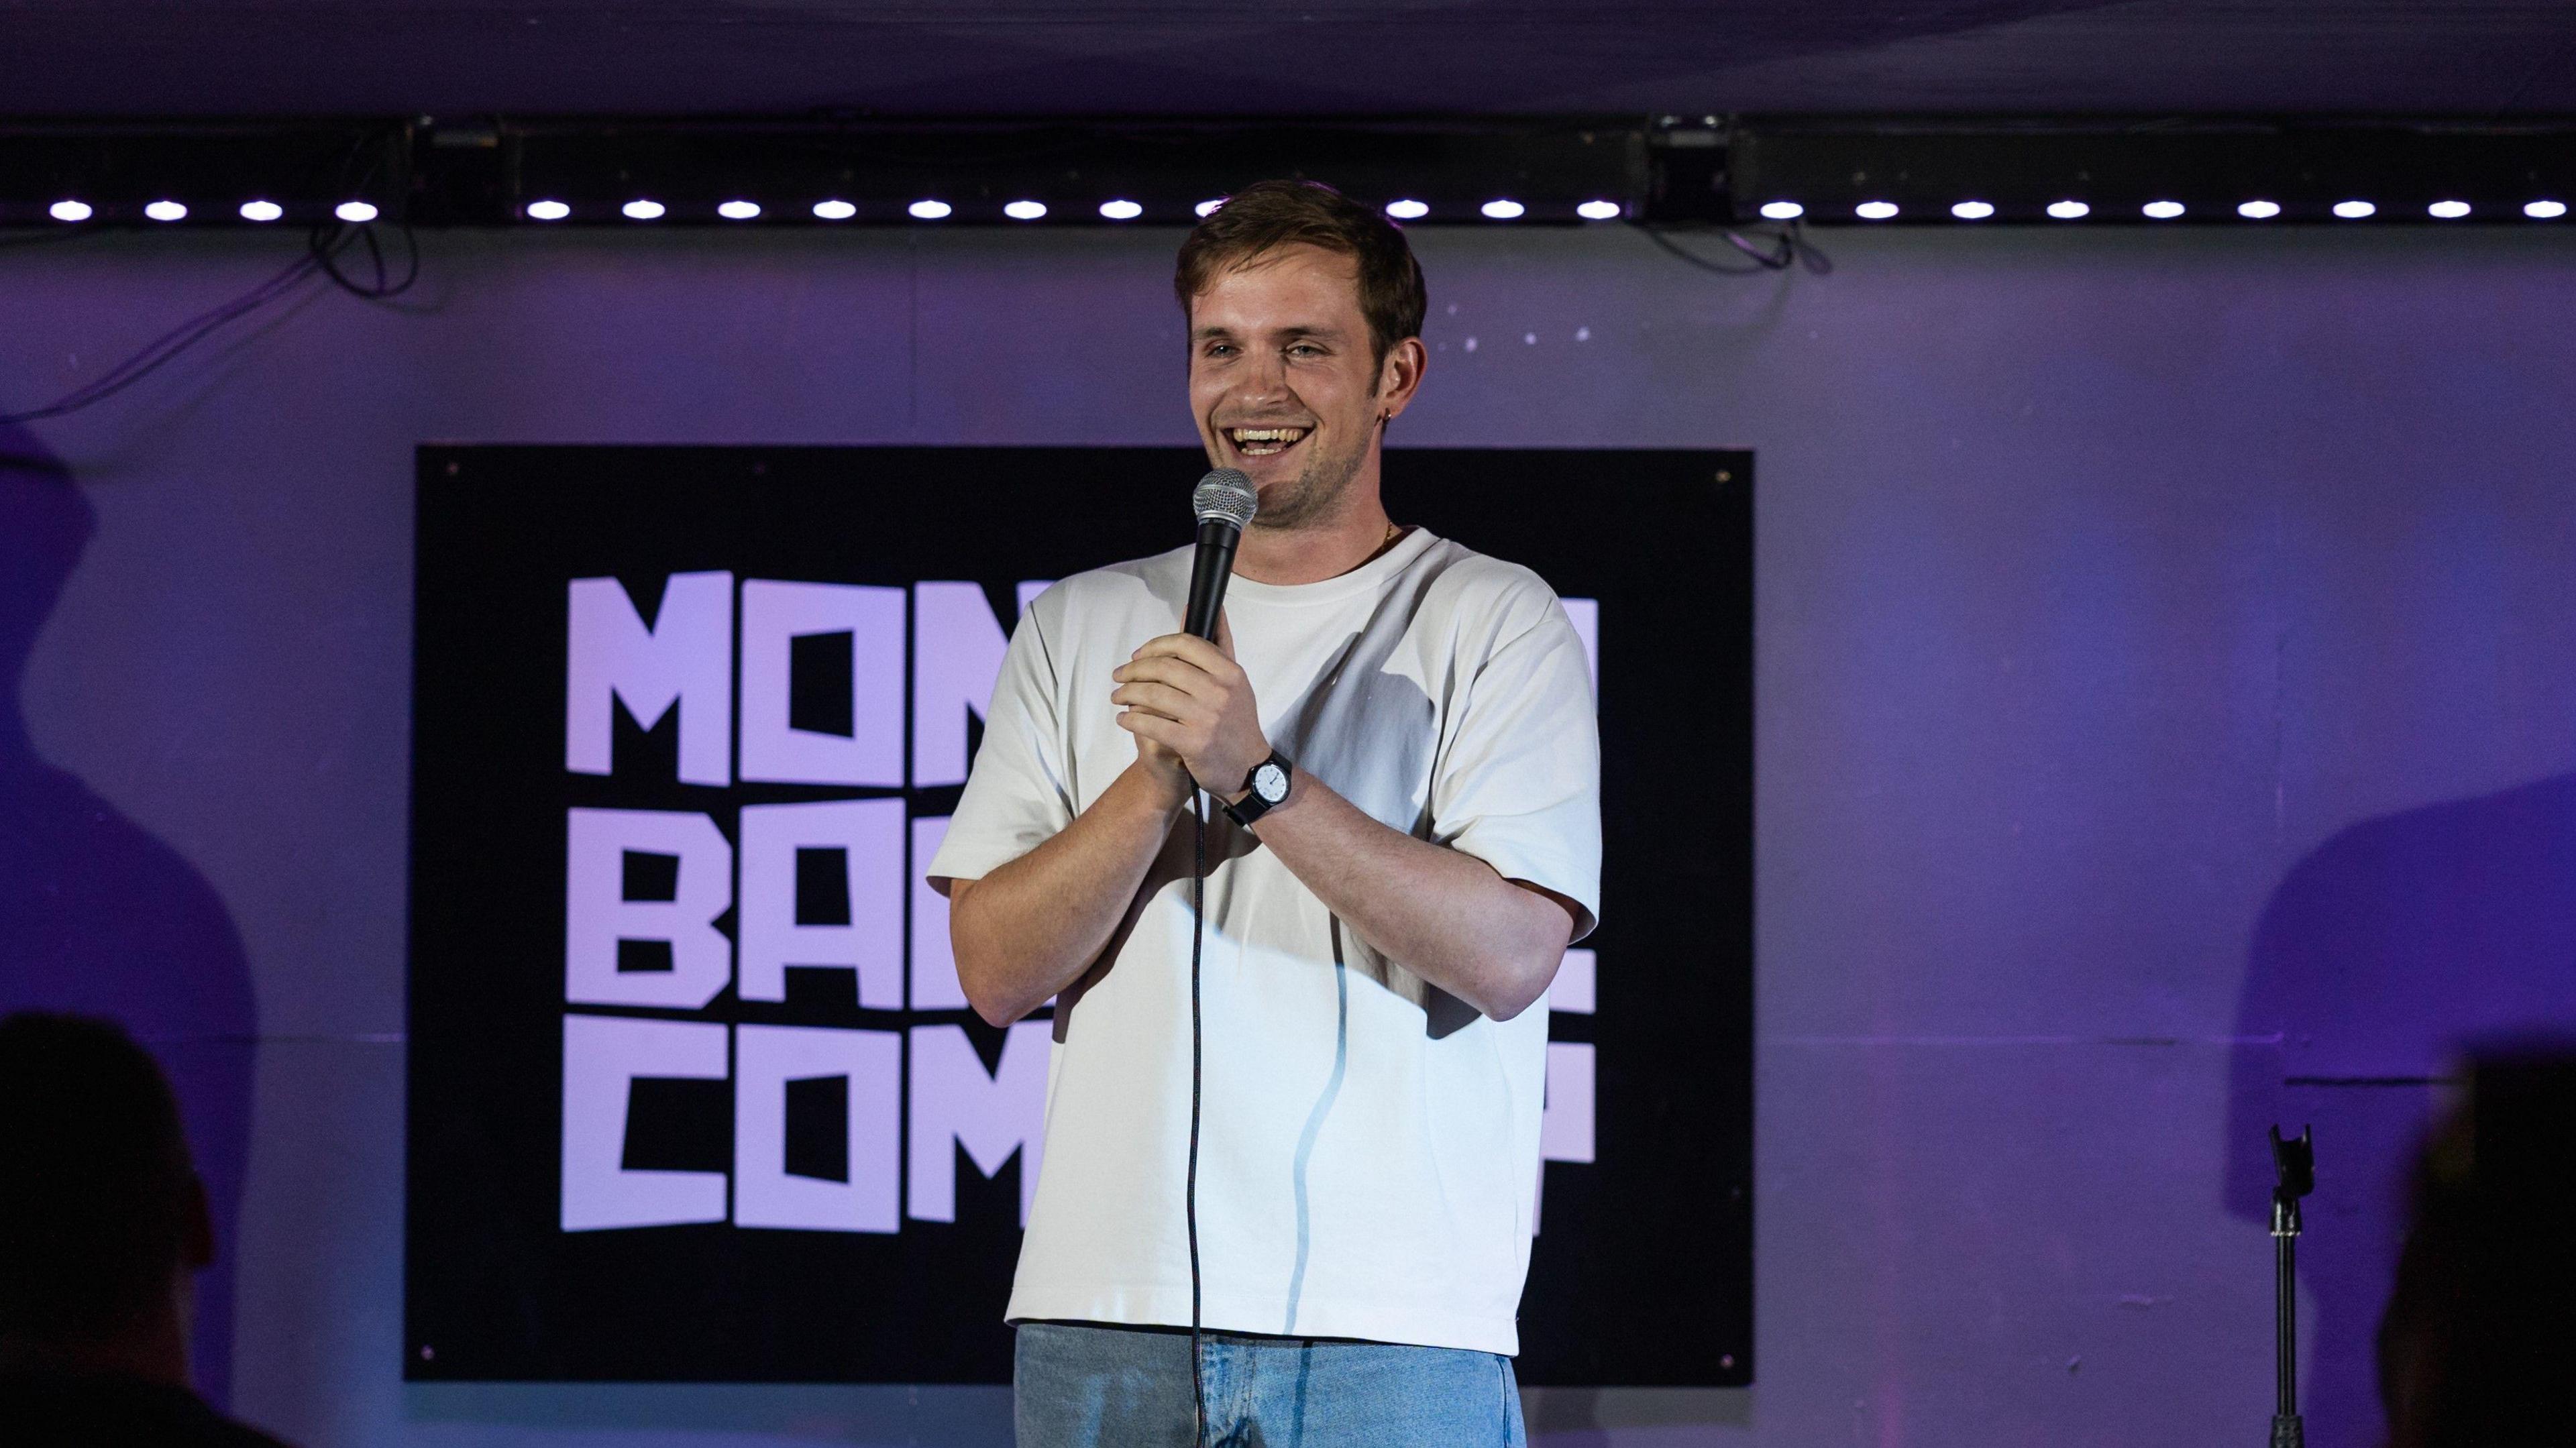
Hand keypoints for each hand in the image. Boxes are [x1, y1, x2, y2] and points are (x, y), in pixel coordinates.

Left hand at [1110, 618, 1268, 801]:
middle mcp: (1220, 692)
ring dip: (1127, 694)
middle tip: (1119, 676)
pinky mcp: (1193, 743)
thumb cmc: (1236, 722)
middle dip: (1134, 670)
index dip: (1155, 646)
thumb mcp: (1235, 682)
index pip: (1185, 644)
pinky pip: (1151, 725)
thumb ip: (1219, 644)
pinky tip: (1124, 719)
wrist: (1249, 769)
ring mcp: (1206, 718)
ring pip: (1153, 695)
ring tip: (1117, 696)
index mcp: (1230, 672)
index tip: (1138, 655)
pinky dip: (1131, 720)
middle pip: (1164, 668)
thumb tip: (1208, 608)